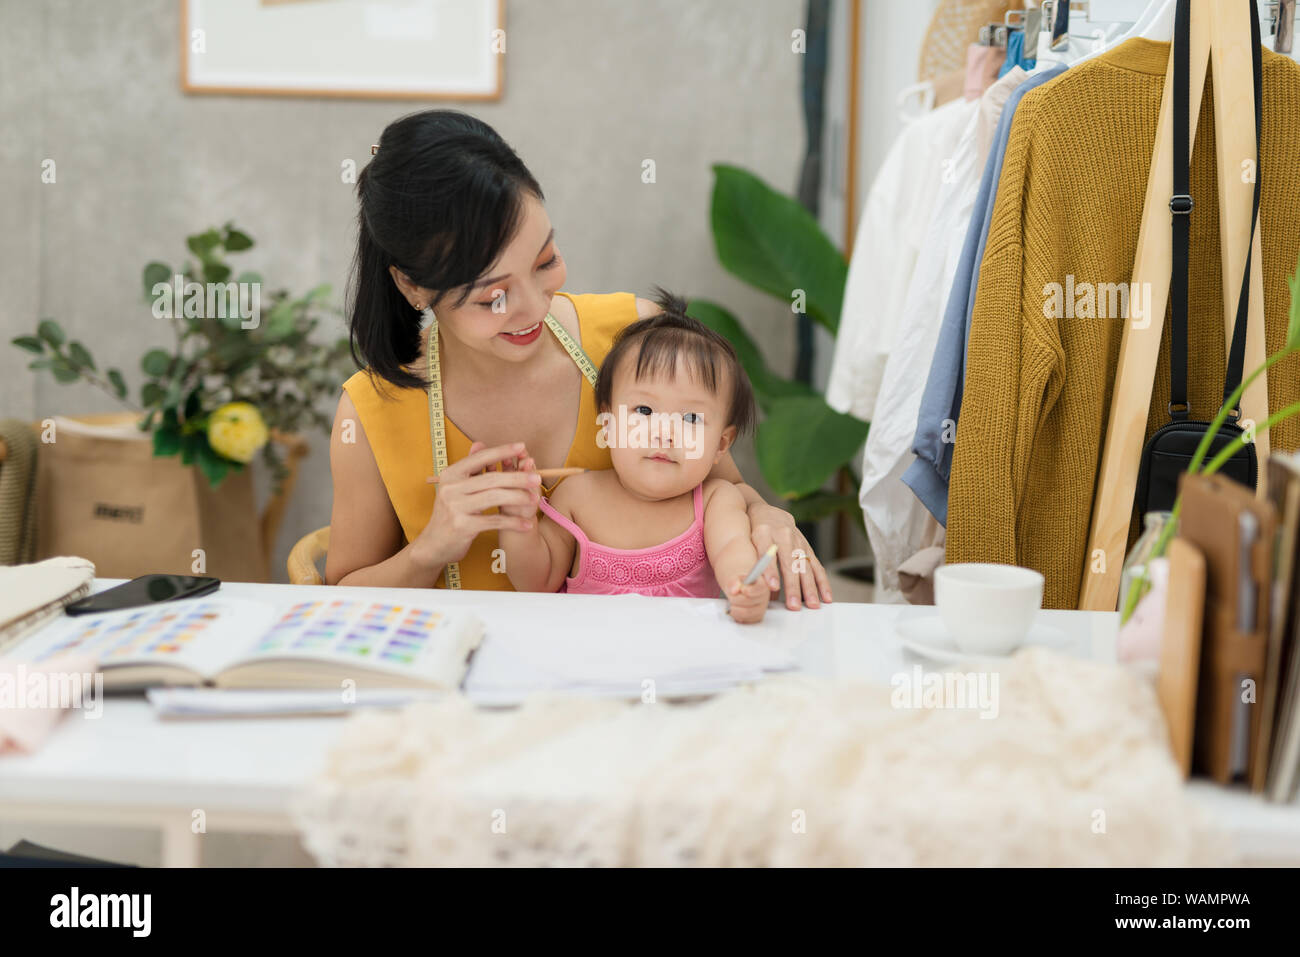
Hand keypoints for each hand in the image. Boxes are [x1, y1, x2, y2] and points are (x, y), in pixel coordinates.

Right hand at [412, 441, 540, 568]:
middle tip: (537, 478)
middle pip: (491, 479)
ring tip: (534, 499)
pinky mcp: (463, 526)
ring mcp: (455, 507)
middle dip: (517, 477)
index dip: (502, 451)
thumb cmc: (451, 512)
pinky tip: (526, 524)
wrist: (434, 543)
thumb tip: (479, 443)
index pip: (479, 458)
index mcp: (450, 474)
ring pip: (495, 497)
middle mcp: (451, 488)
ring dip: (519, 498)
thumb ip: (470, 468)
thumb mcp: (456, 488)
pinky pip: (495, 520)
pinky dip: (513, 522)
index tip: (521, 446)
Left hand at [726, 575, 769, 623]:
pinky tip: (735, 608)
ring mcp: (762, 607)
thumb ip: (734, 581)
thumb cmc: (741, 581)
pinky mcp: (757, 616)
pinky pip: (747, 620)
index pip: (761, 588)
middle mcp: (765, 595)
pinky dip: (737, 615)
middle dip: (736, 598)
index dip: (750, 590)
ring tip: (731, 602)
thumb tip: (734, 590)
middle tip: (731, 594)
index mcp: (763, 582)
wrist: (741, 588)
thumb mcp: (736, 577)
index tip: (742, 589)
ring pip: (748, 612)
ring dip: (735, 607)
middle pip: (751, 601)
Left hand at [746, 502, 832, 609]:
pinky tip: (826, 596)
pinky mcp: (807, 547)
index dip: (770, 570)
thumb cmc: (752, 532)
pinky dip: (822, 582)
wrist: (766, 513)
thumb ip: (752, 564)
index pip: (767, 552)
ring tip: (812, 605)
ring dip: (809, 587)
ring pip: (805, 566)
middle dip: (793, 586)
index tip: (772, 586)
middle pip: (789, 563)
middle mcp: (783, 535)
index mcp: (763, 532)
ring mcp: (798, 541)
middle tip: (794, 605)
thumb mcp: (746, 542)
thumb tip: (757, 591)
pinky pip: (816, 566)